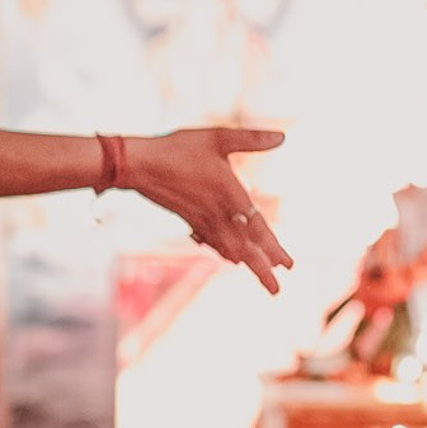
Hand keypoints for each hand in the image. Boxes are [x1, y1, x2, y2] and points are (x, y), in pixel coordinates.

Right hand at [122, 128, 292, 291]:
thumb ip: (250, 138)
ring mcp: (202, 220)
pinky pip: (211, 241)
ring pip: (229, 249)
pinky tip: (231, 257)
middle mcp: (217, 214)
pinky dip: (224, 251)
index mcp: (229, 195)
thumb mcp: (217, 137)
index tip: (288, 266)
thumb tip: (282, 137)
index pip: (257, 228)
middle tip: (276, 290)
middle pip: (244, 249)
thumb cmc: (177, 148)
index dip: (273, 248)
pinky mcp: (189, 219)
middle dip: (261, 270)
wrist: (139, 166)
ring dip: (246, 264)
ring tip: (262, 276)